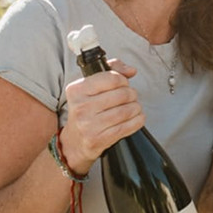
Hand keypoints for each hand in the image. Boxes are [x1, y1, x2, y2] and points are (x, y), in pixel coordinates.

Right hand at [59, 59, 143, 174]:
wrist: (75, 141)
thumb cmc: (86, 110)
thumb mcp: (90, 87)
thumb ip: (112, 71)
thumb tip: (131, 70)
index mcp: (77, 90)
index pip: (112, 78)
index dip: (123, 80)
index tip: (123, 84)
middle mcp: (81, 107)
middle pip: (123, 94)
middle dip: (132, 94)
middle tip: (129, 97)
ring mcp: (89, 125)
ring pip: (127, 110)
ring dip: (136, 107)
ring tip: (133, 108)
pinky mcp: (99, 139)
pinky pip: (128, 126)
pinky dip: (137, 120)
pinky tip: (135, 118)